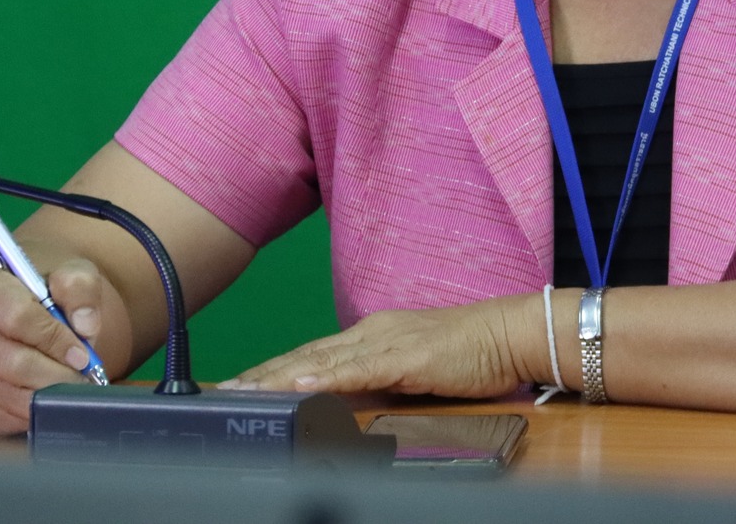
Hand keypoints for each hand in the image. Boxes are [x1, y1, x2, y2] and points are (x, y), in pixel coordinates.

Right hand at [0, 257, 125, 434]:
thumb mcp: (70, 276)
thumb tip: (86, 324)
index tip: (83, 353)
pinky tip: (54, 398)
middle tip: (86, 378)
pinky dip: (38, 413)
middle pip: (16, 365)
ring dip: (51, 397)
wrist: (24, 313)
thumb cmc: (48, 294)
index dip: (55, 339)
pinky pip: (8, 419)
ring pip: (13, 397)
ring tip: (75, 387)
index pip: (19, 319)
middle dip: (58, 375)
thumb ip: (81, 289)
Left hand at [222, 298, 525, 398]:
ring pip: (322, 362)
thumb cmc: (470, 352)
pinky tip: (300, 388)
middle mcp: (371, 333)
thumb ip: (380, 380)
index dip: (274, 370)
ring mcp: (387, 342)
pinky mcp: (406, 357)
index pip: (312, 355)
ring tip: (246, 391)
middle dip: (264, 374)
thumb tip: (348, 403)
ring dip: (280, 378)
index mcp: (372, 335)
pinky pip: (358, 370)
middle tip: (225, 390)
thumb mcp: (413, 368)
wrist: (510, 333)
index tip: (241, 385)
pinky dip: (325, 379)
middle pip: (306, 356)